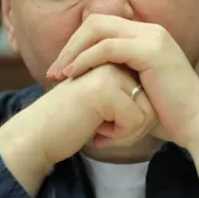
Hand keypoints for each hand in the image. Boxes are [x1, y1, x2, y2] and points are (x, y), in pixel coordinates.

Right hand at [0, 63, 155, 193]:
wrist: (39, 136)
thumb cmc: (71, 123)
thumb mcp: (106, 105)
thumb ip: (128, 96)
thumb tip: (159, 106)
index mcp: (113, 62)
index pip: (149, 96)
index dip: (137, 120)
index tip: (108, 126)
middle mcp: (112, 62)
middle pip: (151, 102)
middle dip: (136, 127)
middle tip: (106, 134)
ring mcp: (108, 72)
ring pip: (147, 112)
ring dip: (128, 133)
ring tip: (101, 132)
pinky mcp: (104, 90)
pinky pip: (135, 120)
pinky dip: (120, 136)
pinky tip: (97, 134)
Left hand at [46, 14, 198, 145]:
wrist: (197, 124)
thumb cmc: (169, 116)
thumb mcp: (140, 90)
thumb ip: (121, 78)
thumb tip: (96, 84)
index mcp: (149, 36)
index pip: (103, 26)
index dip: (78, 44)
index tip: (62, 69)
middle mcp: (151, 30)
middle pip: (97, 21)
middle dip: (71, 44)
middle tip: (53, 71)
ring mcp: (152, 38)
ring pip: (98, 29)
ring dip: (73, 51)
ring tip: (58, 75)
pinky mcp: (150, 51)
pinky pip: (107, 47)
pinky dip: (85, 59)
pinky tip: (73, 75)